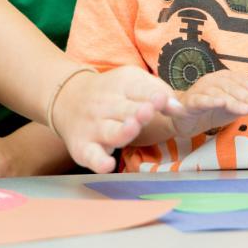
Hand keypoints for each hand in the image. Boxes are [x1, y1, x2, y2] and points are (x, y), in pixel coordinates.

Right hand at [52, 66, 175, 173]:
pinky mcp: (84, 148)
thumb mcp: (132, 82)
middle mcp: (105, 106)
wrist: (68, 99)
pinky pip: (91, 156)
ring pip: (110, 132)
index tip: (162, 99)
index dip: (150, 95)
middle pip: (124, 110)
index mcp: (121, 86)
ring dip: (122, 131)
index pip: (138, 89)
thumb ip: (158, 92)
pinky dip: (98, 161)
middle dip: (137, 112)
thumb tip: (179, 108)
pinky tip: (108, 164)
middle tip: (148, 112)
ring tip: (132, 129)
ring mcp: (94, 127)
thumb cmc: (112, 94)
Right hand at [169, 70, 247, 137]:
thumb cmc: (212, 110)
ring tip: (246, 110)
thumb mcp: (236, 105)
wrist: (187, 121)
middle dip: (245, 95)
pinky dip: (209, 101)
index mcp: (223, 78)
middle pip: (229, 85)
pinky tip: (220, 104)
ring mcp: (199, 91)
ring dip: (233, 101)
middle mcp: (211, 81)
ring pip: (217, 94)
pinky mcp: (189, 103)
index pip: (239, 79)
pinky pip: (199, 100)